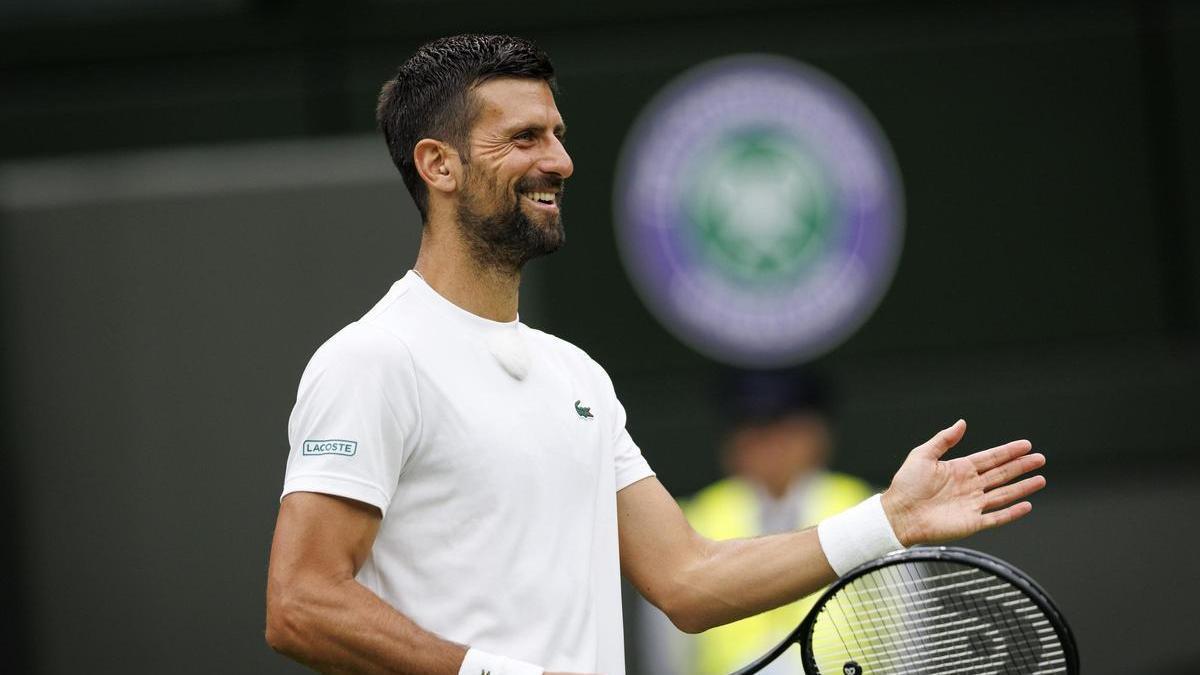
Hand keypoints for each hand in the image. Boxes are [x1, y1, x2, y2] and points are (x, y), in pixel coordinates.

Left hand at [881, 419, 1045, 546]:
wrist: (898, 514)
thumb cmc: (905, 485)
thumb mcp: (923, 455)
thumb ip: (944, 440)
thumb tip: (961, 423)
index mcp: (959, 469)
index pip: (990, 458)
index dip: (1008, 451)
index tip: (1026, 445)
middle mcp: (969, 486)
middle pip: (1001, 474)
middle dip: (1021, 466)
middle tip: (1040, 459)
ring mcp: (972, 504)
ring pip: (1004, 494)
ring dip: (1022, 487)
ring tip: (1040, 479)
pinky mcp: (972, 522)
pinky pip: (997, 517)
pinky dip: (1012, 512)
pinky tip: (1026, 504)